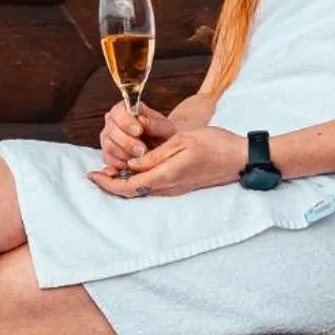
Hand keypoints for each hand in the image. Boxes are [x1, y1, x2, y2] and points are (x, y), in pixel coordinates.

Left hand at [88, 125, 246, 198]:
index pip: (129, 187)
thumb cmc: (215, 145)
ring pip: (142, 191)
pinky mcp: (182, 186)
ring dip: (123, 183)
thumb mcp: (182, 142)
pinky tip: (132, 170)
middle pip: (133, 192)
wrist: (242, 158)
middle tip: (94, 174)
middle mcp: (170, 188)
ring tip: (108, 171)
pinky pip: (153, 188)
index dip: (108, 184)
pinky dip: (138, 181)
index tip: (92, 175)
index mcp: (167, 176)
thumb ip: (155, 155)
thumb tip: (131, 165)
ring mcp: (176, 189)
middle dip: (111, 185)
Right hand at [100, 100, 175, 168]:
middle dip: (127, 142)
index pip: (118, 111)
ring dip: (125, 154)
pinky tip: (133, 165)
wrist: (162, 149)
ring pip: (109, 146)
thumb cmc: (163, 135)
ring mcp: (108, 138)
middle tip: (142, 150)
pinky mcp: (107, 154)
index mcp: (125, 109)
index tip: (139, 131)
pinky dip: (121, 164)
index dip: (126, 122)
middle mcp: (113, 122)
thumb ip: (154, 124)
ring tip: (141, 158)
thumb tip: (141, 120)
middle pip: (111, 130)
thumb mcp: (165, 129)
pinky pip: (109, 160)